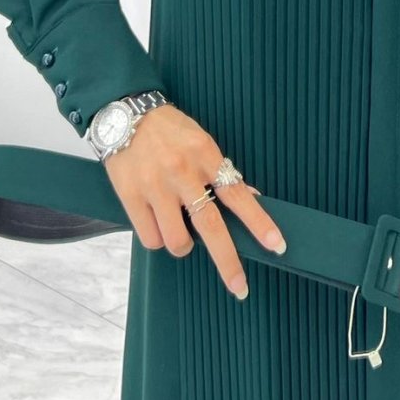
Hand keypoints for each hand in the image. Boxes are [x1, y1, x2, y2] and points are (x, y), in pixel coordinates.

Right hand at [103, 103, 285, 299]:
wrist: (123, 113)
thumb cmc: (168, 130)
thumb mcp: (201, 142)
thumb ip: (221, 172)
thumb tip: (250, 199)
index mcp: (205, 155)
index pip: (238, 194)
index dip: (259, 222)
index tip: (277, 245)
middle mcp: (182, 173)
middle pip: (210, 227)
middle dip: (228, 262)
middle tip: (240, 287)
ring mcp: (155, 186)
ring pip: (177, 240)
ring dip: (184, 246)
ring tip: (180, 231)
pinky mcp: (130, 196)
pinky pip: (151, 238)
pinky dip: (158, 239)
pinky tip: (157, 224)